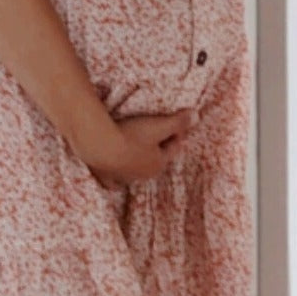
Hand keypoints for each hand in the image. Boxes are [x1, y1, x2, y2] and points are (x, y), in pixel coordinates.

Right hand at [80, 106, 199, 187]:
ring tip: (132, 144)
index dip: (175, 133)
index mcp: (158, 164)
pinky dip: (116, 176)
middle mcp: (143, 175)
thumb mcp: (158, 125)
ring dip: (136, 158)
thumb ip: (178, 122)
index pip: (172, 148)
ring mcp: (123, 178)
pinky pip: (114, 179)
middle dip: (156, 148)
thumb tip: (196, 115)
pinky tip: (114, 173)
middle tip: (154, 133)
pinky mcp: (106, 177)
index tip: (174, 122)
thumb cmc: (132, 136)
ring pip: (135, 168)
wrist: (100, 146)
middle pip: (154, 159)